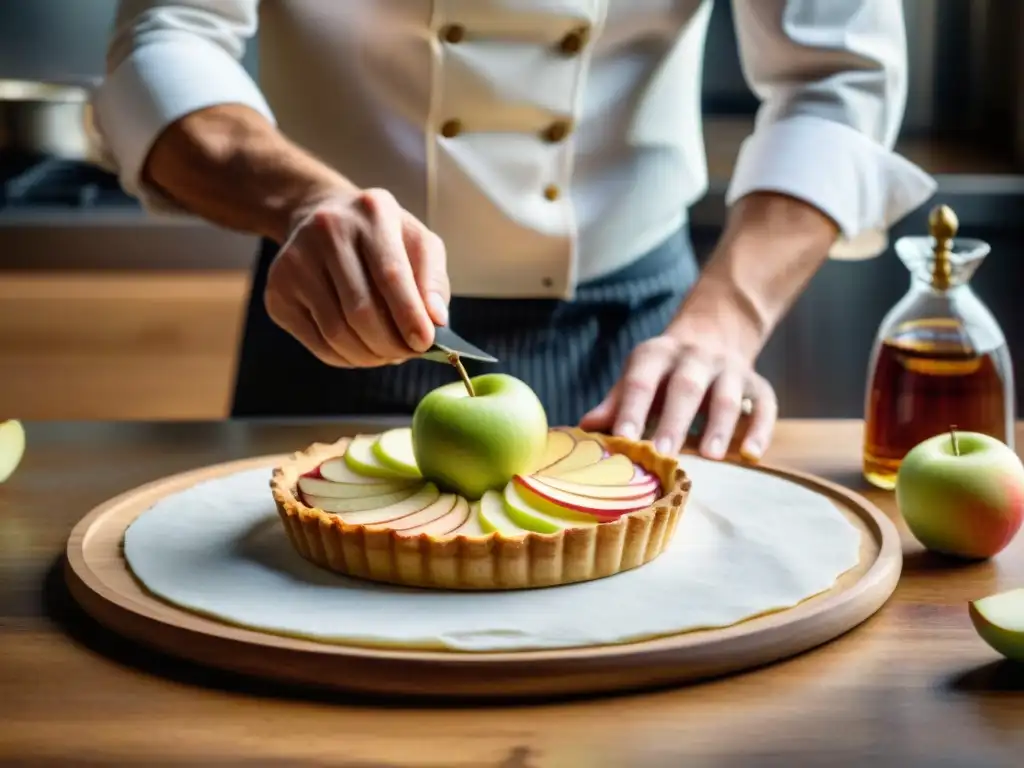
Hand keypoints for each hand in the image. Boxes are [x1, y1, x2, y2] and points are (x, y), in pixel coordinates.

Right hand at [264, 187, 449, 366]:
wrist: (323, 216)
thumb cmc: (382, 236)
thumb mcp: (418, 242)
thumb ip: (433, 280)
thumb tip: (436, 321)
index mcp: (372, 211)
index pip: (391, 275)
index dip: (409, 316)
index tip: (425, 343)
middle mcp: (328, 230)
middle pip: (361, 310)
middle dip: (390, 344)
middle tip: (407, 354)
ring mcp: (296, 260)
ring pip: (337, 332)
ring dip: (370, 356)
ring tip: (388, 354)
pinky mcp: (277, 290)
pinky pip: (317, 342)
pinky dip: (346, 357)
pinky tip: (362, 351)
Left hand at [579, 333, 777, 460]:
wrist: (714, 332)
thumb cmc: (664, 371)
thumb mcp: (638, 376)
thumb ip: (616, 403)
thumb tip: (585, 428)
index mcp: (657, 355)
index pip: (641, 382)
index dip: (631, 410)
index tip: (623, 440)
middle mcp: (695, 358)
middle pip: (686, 388)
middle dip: (674, 420)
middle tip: (663, 454)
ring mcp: (729, 370)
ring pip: (726, 397)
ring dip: (719, 426)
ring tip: (711, 457)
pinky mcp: (757, 385)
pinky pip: (764, 406)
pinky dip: (760, 430)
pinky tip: (751, 455)